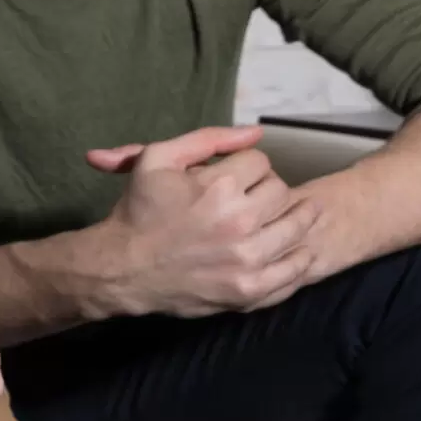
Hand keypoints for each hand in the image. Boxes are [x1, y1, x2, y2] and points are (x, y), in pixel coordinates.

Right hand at [83, 125, 319, 318]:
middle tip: (251, 198)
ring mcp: (247, 258)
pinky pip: (295, 268)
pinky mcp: (251, 289)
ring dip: (290, 217)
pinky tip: (286, 248)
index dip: (247, 164)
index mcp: (218, 186)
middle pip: (281, 190)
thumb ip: (207, 139)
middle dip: (267, 188)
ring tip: (276, 218)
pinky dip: (297, 256)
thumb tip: (257, 131)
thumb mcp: (156, 159)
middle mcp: (238, 220)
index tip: (237, 176)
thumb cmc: (139, 210)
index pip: (260, 161)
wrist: (123, 269)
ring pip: (297, 226)